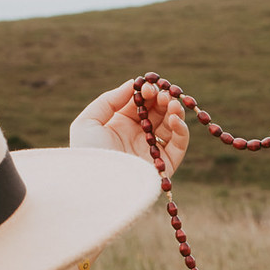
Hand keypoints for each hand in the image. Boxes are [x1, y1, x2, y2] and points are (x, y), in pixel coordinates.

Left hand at [69, 79, 188, 176]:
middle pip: (158, 112)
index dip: (146, 93)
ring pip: (171, 126)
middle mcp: (137, 138)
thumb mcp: (88, 122)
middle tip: (163, 94)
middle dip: (162, 100)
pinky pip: (179, 145)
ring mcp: (151, 152)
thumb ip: (109, 100)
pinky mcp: (164, 166)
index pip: (140, 104)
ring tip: (173, 104)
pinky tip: (175, 119)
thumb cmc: (88, 154)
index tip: (148, 87)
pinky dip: (182, 130)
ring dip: (175, 111)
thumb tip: (132, 84)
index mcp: (120, 126)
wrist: (96, 185)